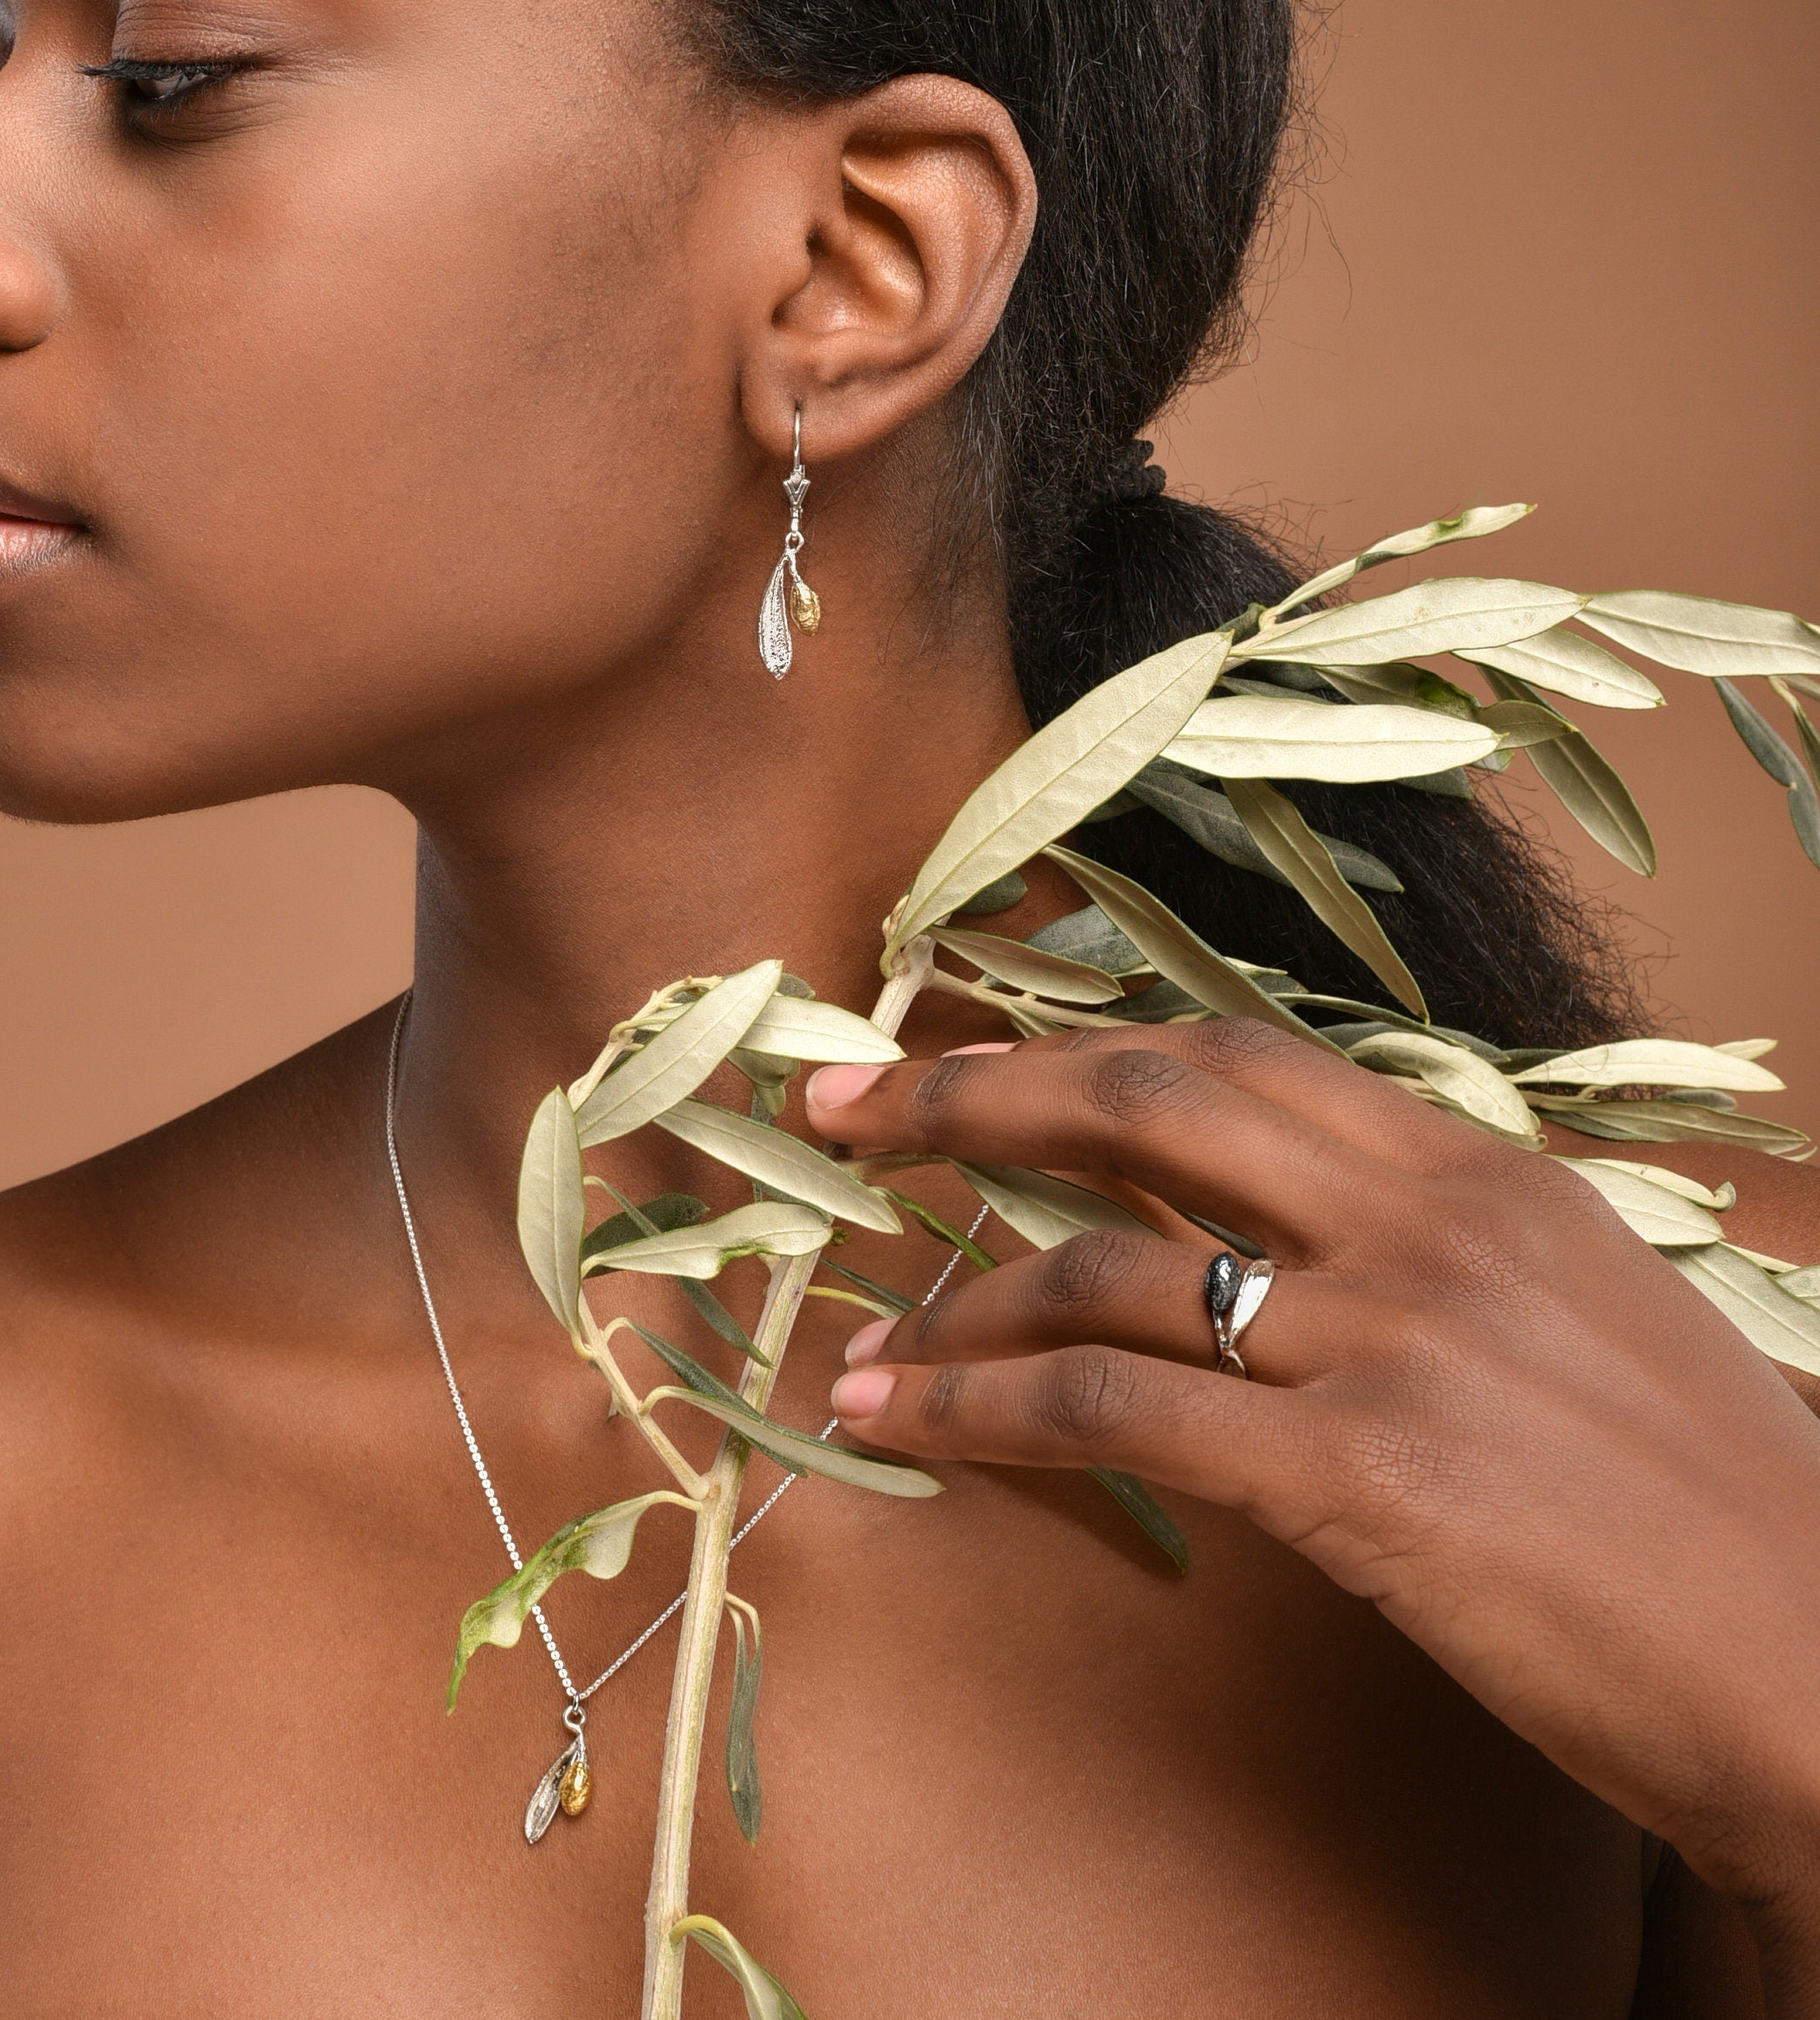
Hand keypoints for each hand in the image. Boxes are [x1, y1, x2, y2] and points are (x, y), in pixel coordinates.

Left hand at [807, 1024, 1819, 1977]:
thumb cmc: (1717, 1514)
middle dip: (971, 1093)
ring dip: (958, 1297)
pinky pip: (1113, 1410)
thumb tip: (1283, 1246)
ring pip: (1104, 1268)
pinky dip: (983, 1406)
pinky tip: (908, 1422)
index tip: (967, 1050)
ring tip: (865, 1344)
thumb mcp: (1581, 1318)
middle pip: (1144, 1103)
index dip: (1083, 1047)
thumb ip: (1432, 1255)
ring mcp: (1391, 1340)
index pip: (1237, 1061)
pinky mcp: (1363, 1477)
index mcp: (1483, 1169)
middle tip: (843, 1106)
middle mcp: (1425, 1222)